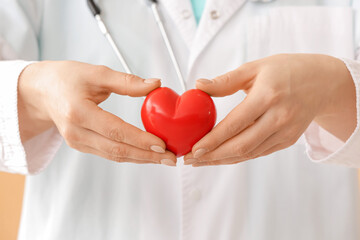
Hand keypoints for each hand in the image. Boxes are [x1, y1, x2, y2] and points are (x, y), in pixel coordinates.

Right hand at [18, 61, 175, 165]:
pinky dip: (130, 155)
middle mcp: (75, 132)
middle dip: (147, 156)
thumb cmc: (66, 78)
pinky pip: (109, 154)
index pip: (114, 131)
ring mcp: (77, 142)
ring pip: (114, 156)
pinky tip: (147, 154)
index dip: (139, 139)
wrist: (41, 91)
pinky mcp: (81, 145)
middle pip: (116, 150)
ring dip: (141, 159)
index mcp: (77, 112)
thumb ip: (126, 81)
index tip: (162, 144)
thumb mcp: (96, 73)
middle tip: (171, 159)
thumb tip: (156, 84)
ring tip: (164, 159)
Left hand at [184, 54, 355, 165]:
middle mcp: (279, 117)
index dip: (213, 139)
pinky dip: (237, 158)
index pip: (236, 124)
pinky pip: (258, 153)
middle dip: (213, 156)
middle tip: (190, 159)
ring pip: (249, 154)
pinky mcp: (288, 141)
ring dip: (222, 160)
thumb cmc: (285, 71)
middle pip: (242, 145)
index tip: (194, 149)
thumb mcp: (255, 67)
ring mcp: (286, 132)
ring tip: (200, 161)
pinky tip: (220, 157)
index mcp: (268, 96)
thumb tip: (199, 85)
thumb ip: (226, 80)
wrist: (322, 82)